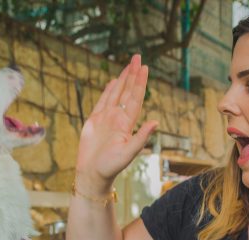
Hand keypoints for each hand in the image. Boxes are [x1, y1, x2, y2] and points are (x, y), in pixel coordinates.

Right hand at [76, 55, 158, 193]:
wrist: (92, 174)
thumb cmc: (111, 167)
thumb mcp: (128, 153)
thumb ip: (141, 137)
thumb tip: (156, 122)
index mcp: (127, 124)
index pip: (135, 98)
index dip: (140, 83)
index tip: (145, 68)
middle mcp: (119, 118)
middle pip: (127, 91)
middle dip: (133, 74)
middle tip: (138, 57)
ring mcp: (107, 119)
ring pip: (116, 93)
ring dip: (123, 79)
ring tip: (129, 65)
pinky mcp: (95, 121)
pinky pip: (103, 101)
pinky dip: (109, 91)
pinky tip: (113, 82)